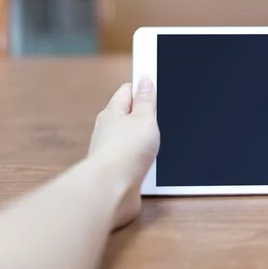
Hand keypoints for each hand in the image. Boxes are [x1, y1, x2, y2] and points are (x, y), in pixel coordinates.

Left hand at [88, 78, 159, 228]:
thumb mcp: (145, 118)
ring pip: (129, 138)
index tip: (156, 88)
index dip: (142, 88)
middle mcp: (108, 129)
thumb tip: (145, 79)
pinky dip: (140, 158)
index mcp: (113, 111)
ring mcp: (110, 150)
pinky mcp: (116, 170)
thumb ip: (146, 99)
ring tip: (155, 142)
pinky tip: (148, 162)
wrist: (111, 189)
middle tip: (160, 117)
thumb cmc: (126, 150)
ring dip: (142, 140)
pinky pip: (130, 158)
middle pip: (128, 115)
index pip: (127, 91)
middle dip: (144, 116)